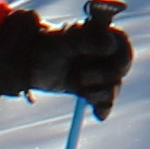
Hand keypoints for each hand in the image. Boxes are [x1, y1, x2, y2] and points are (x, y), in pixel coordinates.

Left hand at [0, 1, 131, 113]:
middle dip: (105, 74)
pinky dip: (103, 107)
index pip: (121, 42)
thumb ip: (87, 39)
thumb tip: (109, 45)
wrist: (28, 65)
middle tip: (83, 76)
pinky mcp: (93, 90)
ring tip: (79, 85)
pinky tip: (97, 113)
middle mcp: (104, 53)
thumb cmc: (46, 46)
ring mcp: (100, 72)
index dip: (117, 50)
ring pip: (113, 86)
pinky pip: (106, 102)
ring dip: (99, 90)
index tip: (103, 50)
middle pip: (121, 67)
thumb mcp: (64, 41)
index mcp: (102, 35)